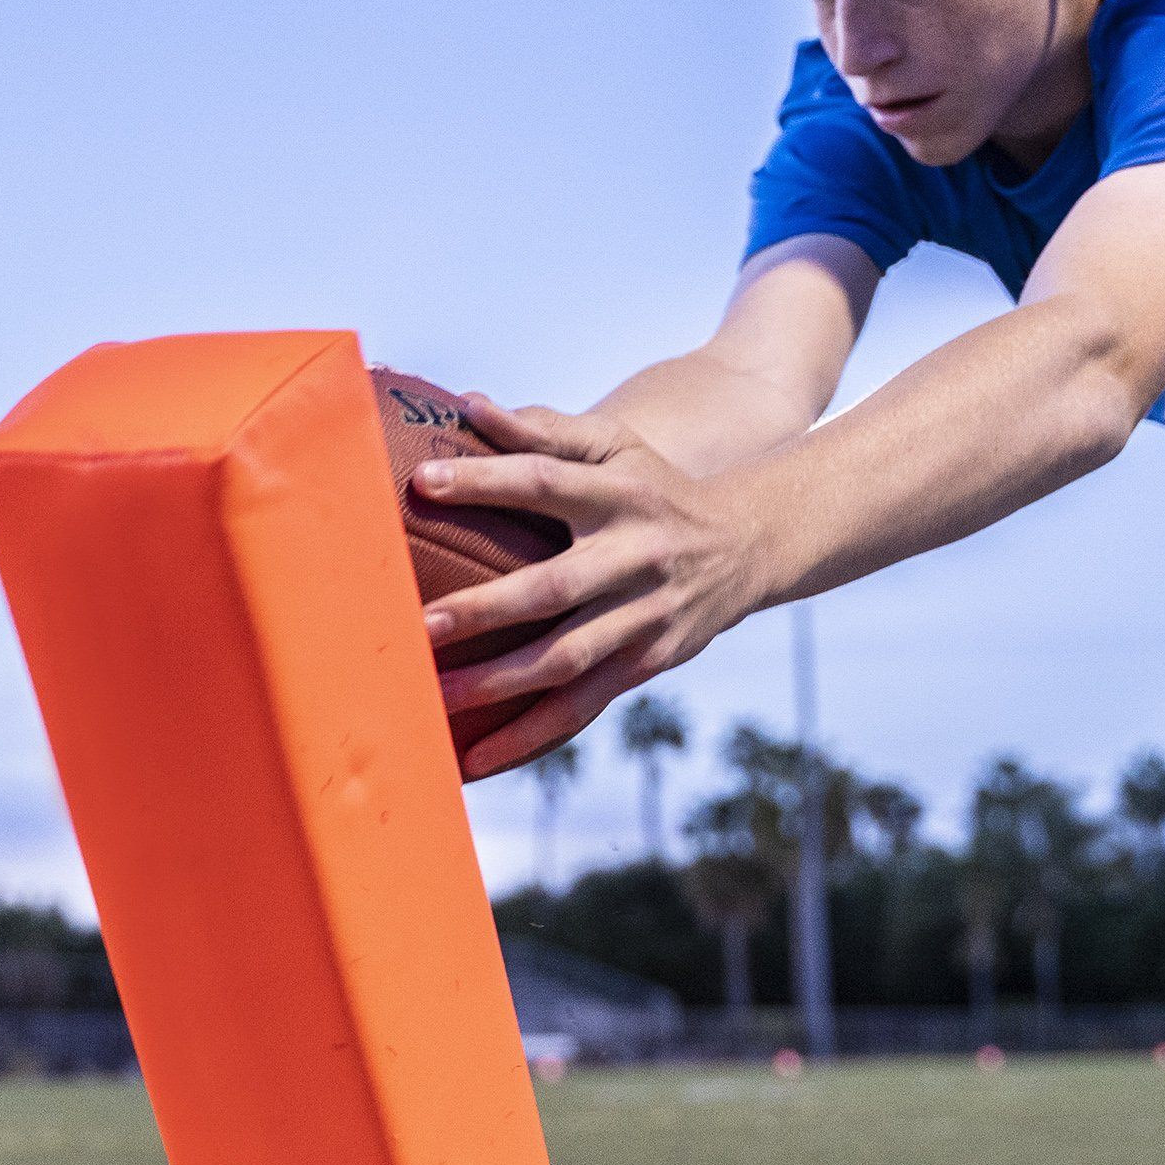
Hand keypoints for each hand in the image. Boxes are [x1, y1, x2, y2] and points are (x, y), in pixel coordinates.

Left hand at [412, 395, 759, 778]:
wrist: (746, 546)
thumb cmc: (654, 488)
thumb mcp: (616, 447)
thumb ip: (544, 428)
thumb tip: (468, 405)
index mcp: (619, 496)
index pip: (546, 481)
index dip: (487, 480)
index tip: (422, 482)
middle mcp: (636, 558)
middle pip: (555, 588)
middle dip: (486, 610)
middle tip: (418, 626)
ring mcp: (644, 618)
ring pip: (567, 660)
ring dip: (499, 684)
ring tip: (434, 698)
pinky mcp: (646, 665)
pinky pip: (581, 707)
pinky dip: (529, 736)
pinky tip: (477, 758)